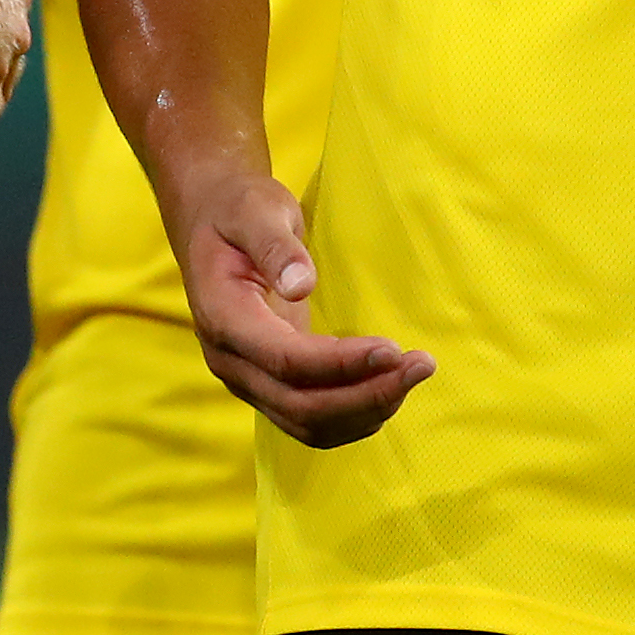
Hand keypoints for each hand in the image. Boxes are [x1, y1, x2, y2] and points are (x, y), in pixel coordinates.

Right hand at [166, 164, 430, 446]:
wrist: (213, 222)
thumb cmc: (239, 210)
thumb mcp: (256, 210)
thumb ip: (275, 246)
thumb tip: (301, 284)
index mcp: (223, 317)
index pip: (285, 360)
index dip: (341, 363)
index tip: (392, 349)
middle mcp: (230, 360)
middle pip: (300, 405)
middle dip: (366, 395)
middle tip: (421, 365)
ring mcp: (246, 378)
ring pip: (307, 424)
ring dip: (364, 410)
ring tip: (412, 374)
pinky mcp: (267, 384)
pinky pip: (309, 421)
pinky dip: (352, 415)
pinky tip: (388, 388)